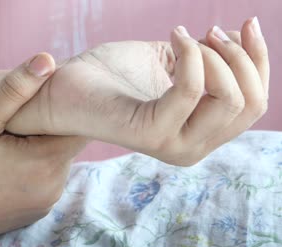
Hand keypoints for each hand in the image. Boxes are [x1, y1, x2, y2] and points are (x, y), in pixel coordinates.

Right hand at [0, 54, 85, 246]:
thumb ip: (14, 91)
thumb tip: (48, 60)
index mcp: (45, 163)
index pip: (78, 122)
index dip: (61, 105)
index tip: (37, 99)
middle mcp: (54, 187)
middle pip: (67, 140)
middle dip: (47, 123)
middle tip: (11, 120)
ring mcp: (46, 202)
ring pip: (56, 157)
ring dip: (39, 143)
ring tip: (4, 141)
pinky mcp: (36, 210)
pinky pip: (46, 176)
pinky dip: (33, 163)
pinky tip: (4, 162)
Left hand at [7, 17, 268, 165]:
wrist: (65, 86)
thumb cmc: (114, 73)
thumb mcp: (174, 61)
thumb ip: (208, 58)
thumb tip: (241, 36)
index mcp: (199, 132)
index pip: (254, 104)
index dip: (258, 59)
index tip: (243, 25)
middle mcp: (191, 146)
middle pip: (250, 104)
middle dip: (240, 57)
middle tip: (211, 31)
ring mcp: (171, 144)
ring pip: (229, 99)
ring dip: (216, 56)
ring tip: (188, 36)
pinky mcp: (147, 132)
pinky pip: (190, 91)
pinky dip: (189, 55)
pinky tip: (174, 37)